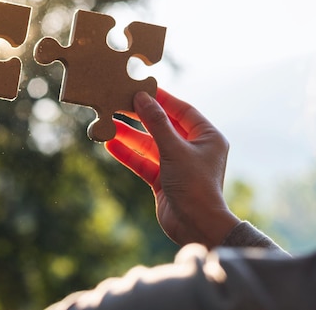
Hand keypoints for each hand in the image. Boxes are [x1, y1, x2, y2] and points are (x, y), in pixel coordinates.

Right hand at [105, 89, 239, 247]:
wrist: (196, 226)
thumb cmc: (194, 185)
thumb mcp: (174, 149)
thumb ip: (156, 123)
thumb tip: (142, 98)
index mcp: (207, 137)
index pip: (181, 110)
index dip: (161, 99)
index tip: (141, 88)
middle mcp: (194, 148)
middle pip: (163, 126)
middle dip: (141, 117)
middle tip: (119, 103)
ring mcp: (178, 164)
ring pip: (150, 145)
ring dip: (130, 136)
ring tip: (109, 124)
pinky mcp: (164, 180)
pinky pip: (144, 162)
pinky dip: (128, 154)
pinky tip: (110, 145)